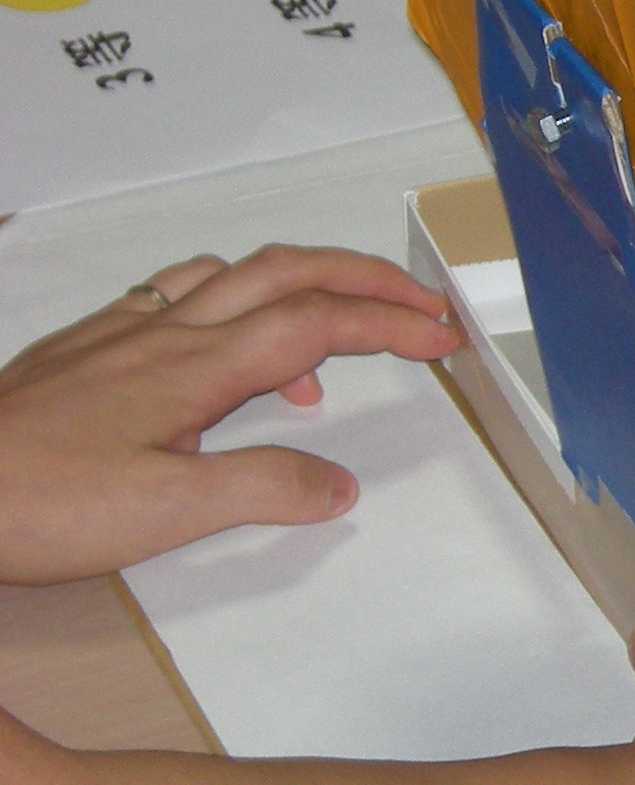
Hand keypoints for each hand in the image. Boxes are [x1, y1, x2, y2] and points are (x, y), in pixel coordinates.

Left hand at [0, 247, 461, 587]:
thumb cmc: (40, 502)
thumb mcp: (166, 514)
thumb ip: (263, 489)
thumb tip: (340, 484)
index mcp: (199, 366)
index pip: (320, 322)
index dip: (392, 323)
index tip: (445, 339)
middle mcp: (166, 331)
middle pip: (288, 270)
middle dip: (366, 277)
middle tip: (421, 303)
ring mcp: (120, 332)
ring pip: (231, 273)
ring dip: (300, 283)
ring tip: (329, 338)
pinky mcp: (82, 349)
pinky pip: (177, 296)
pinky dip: (231, 305)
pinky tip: (219, 360)